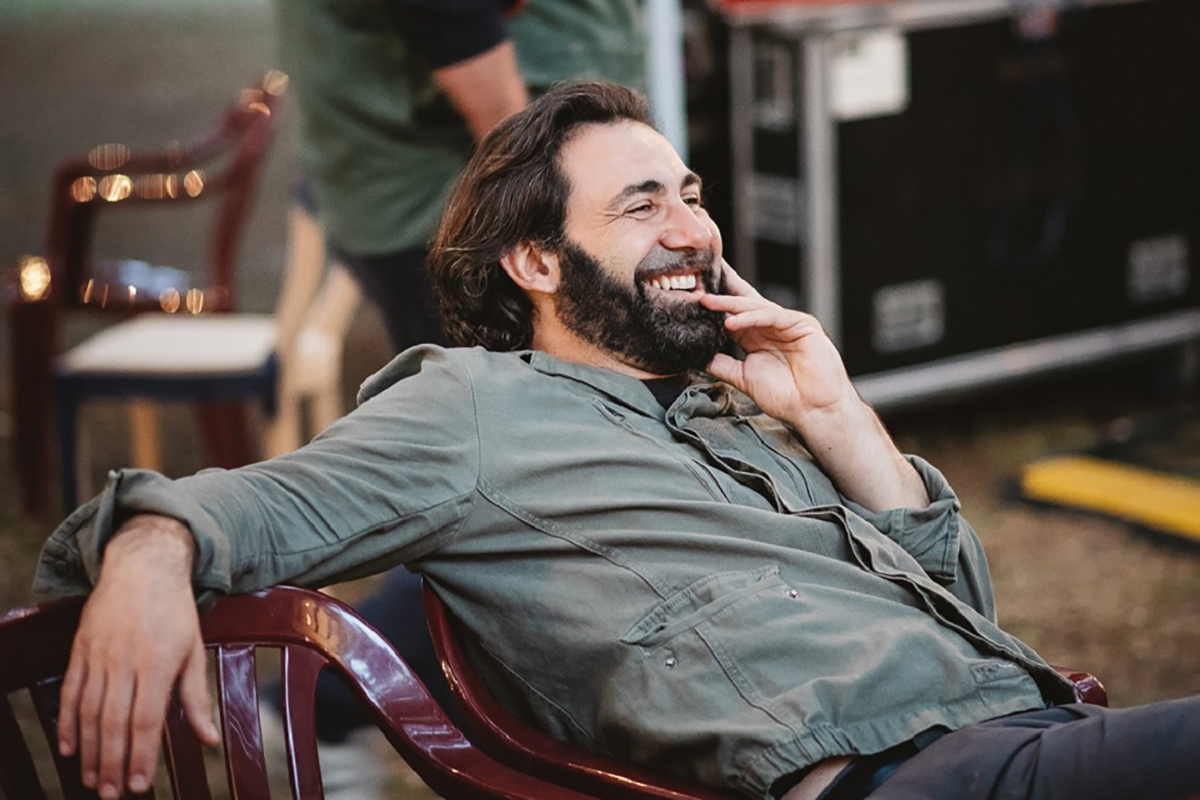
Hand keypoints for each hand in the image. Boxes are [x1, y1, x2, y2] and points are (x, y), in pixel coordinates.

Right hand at [57, 516, 218, 797]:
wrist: (144, 567)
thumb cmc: (175, 612)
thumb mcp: (194, 650)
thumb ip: (196, 697)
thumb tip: (208, 739)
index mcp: (158, 664)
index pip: (146, 721)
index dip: (142, 756)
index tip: (141, 786)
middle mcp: (125, 662)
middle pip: (113, 724)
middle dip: (112, 764)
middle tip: (111, 795)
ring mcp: (99, 656)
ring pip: (88, 714)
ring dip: (89, 752)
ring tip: (92, 781)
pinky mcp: (80, 650)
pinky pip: (69, 693)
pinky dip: (67, 724)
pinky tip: (69, 749)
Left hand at [701, 263, 928, 509]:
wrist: (813, 409)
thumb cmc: (785, 396)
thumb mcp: (743, 378)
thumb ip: (721, 364)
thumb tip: (696, 357)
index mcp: (757, 337)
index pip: (733, 315)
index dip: (715, 307)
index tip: (692, 301)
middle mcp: (771, 327)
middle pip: (742, 304)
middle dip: (719, 297)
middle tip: (696, 290)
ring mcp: (787, 324)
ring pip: (755, 307)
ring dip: (730, 304)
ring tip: (708, 303)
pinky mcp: (802, 324)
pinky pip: (773, 316)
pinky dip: (752, 317)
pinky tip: (732, 322)